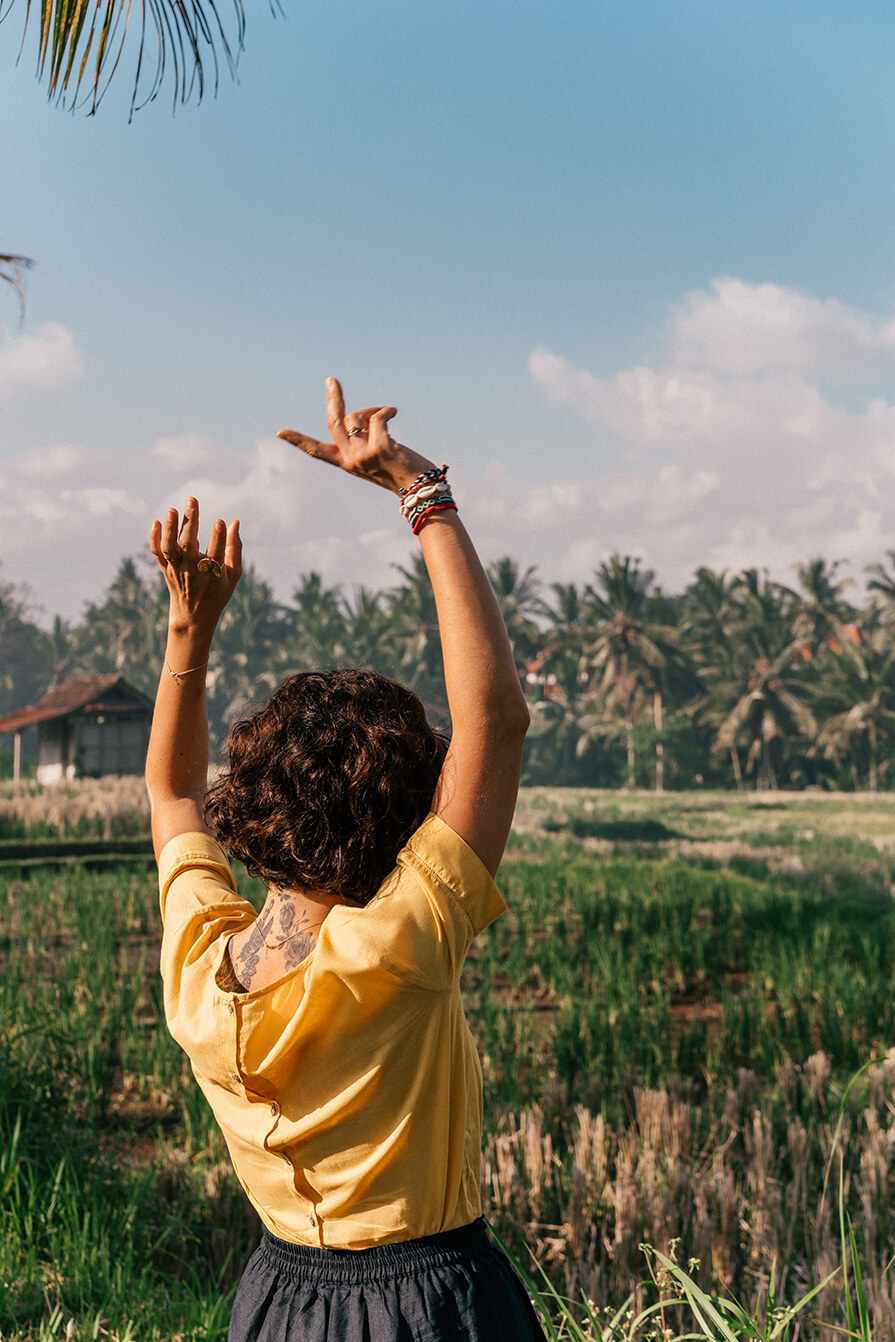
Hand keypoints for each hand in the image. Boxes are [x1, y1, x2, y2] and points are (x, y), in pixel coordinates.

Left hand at [149, 497, 241, 635]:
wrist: (193, 616)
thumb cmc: (218, 591)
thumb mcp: (234, 574)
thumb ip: (235, 548)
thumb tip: (235, 522)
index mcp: (213, 574)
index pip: (215, 553)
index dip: (218, 538)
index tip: (219, 521)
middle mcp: (192, 571)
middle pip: (189, 545)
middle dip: (191, 522)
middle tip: (192, 500)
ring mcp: (176, 570)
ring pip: (170, 548)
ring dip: (169, 528)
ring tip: (171, 509)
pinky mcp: (166, 569)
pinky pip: (157, 554)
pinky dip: (154, 539)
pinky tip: (156, 522)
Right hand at [277, 377, 436, 494]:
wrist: (420, 492)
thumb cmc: (402, 474)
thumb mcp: (376, 459)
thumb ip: (364, 441)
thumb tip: (362, 417)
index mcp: (347, 464)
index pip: (316, 451)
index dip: (297, 440)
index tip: (279, 432)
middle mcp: (351, 460)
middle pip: (333, 422)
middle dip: (333, 398)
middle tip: (332, 381)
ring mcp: (364, 455)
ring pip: (357, 416)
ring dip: (373, 409)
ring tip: (388, 413)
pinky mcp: (379, 448)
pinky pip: (376, 417)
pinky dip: (386, 410)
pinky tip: (394, 412)